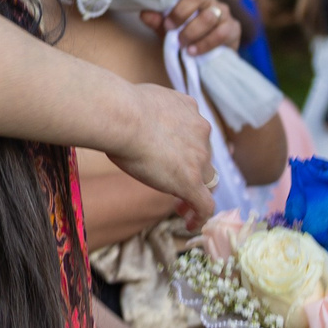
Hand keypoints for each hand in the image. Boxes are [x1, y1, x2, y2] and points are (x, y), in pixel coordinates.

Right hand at [105, 83, 217, 219]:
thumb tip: (132, 122)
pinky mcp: (192, 180)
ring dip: (196, 191)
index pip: (195, 132)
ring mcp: (199, 157)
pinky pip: (204, 204)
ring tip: (181, 208)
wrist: (123, 117)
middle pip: (204, 156)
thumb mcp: (140, 103)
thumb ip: (148, 114)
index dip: (186, 148)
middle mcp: (200, 130)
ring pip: (207, 180)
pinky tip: (189, 223)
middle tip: (174, 182)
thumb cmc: (119, 109)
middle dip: (193, 169)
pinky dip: (199, 215)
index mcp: (189, 108)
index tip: (174, 158)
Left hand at [139, 0, 242, 56]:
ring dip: (191, 31)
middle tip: (169, 26)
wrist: (206, 59)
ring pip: (208, 16)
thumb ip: (157, 21)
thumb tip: (144, 13)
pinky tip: (192, 51)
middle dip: (180, 12)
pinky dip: (204, 44)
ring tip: (181, 43)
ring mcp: (222, 12)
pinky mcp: (233, 28)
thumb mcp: (167, 29)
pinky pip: (220, 33)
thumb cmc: (184, 36)